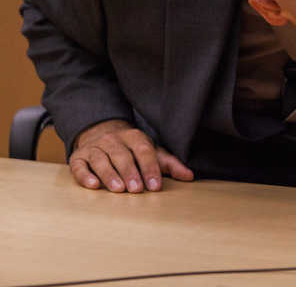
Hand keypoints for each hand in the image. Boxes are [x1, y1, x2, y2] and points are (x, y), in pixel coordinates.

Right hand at [69, 120, 193, 192]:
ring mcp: (94, 148)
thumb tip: (189, 176)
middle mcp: (113, 140)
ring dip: (110, 175)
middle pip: (122, 155)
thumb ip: (169, 164)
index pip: (143, 150)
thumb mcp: (151, 152)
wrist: (101, 134)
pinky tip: (93, 185)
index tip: (155, 185)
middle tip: (137, 189)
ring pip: (101, 160)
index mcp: (134, 137)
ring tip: (118, 189)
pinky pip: (80, 166)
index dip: (150, 167)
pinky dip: (85, 175)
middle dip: (130, 172)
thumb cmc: (131, 149)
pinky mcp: (78, 158)